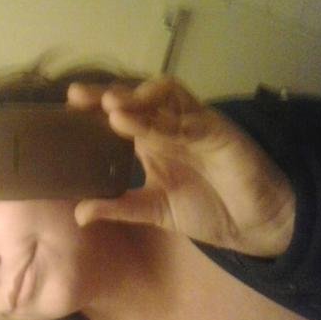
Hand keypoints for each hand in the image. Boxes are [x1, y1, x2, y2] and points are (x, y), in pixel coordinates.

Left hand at [68, 78, 295, 257]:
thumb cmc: (207, 211)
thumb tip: (78, 214)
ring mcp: (192, 125)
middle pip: (135, 100)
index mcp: (151, 143)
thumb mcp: (154, 211)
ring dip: (135, 99)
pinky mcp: (216, 129)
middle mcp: (168, 128)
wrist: (252, 225)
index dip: (95, 110)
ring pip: (162, 98)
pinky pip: (188, 116)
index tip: (68, 109)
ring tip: (109, 107)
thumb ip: (119, 208)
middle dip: (107, 95)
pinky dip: (163, 118)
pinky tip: (138, 122)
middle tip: (78, 96)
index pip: (120, 117)